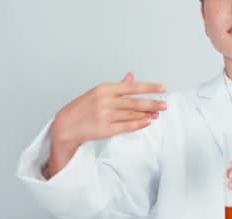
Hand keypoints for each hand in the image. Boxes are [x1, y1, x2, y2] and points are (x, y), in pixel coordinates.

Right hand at [46, 72, 165, 177]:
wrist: (67, 125)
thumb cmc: (83, 108)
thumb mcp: (99, 92)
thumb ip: (118, 86)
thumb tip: (131, 76)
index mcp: (105, 89)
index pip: (132, 87)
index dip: (149, 87)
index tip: (162, 88)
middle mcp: (106, 101)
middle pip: (135, 102)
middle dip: (152, 103)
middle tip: (165, 104)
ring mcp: (106, 115)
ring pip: (132, 114)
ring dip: (147, 114)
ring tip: (157, 113)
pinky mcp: (106, 129)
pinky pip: (127, 126)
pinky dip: (139, 124)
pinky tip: (148, 122)